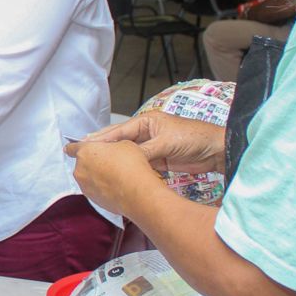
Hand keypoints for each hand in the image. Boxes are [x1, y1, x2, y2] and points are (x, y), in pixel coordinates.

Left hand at [66, 139, 167, 216]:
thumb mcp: (124, 144)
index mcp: (85, 152)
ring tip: (116, 176)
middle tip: (109, 162)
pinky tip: (116, 186)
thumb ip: (110, 144)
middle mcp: (80, 170)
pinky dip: (102, 188)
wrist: (137, 192)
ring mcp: (85, 186)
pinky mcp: (93, 199)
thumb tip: (110, 148)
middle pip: (82, 164)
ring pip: (88, 178)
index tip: (71, 148)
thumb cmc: (131, 166)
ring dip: (97, 176)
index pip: (72, 147)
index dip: (73, 147)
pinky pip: (95, 190)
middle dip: (92, 163)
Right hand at [68, 112, 225, 174]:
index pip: (119, 131)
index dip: (101, 139)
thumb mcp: (166, 143)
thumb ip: (145, 151)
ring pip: (127, 154)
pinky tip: (115, 174)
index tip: (83, 144)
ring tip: (94, 166)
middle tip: (80, 153)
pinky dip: (127, 169)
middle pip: (119, 141)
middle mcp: (146, 132)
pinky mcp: (157, 160)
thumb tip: (126, 160)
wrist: (216, 151)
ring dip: (113, 160)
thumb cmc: (193, 138)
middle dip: (102, 148)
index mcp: (147, 121)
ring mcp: (151, 147)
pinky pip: (137, 164)